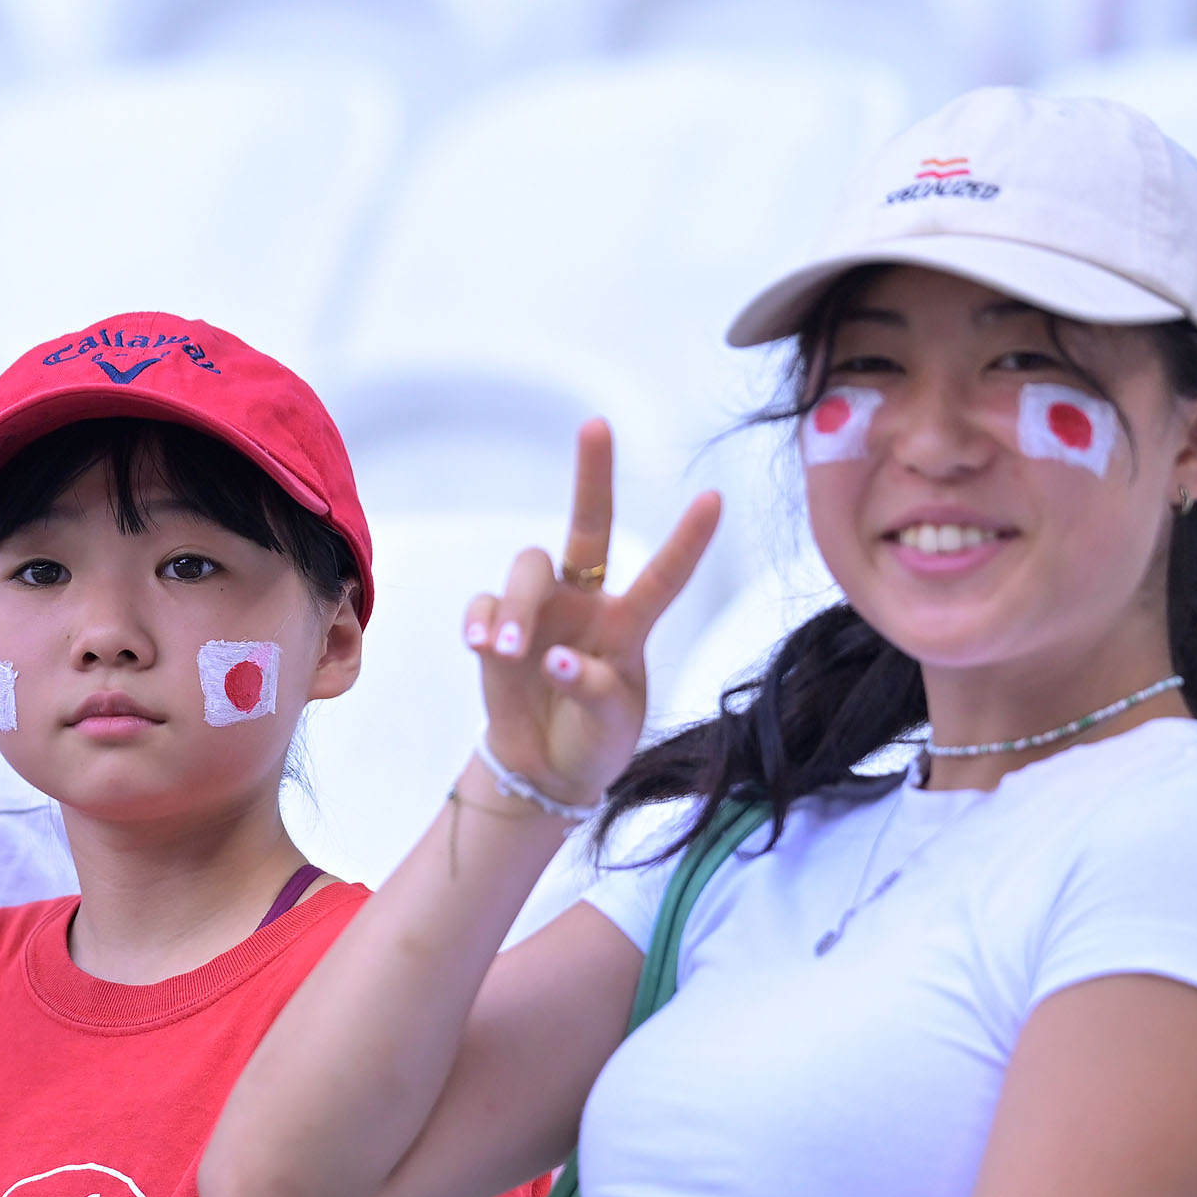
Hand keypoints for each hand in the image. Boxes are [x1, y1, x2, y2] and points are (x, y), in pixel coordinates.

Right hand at [464, 421, 719, 806]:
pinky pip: (485, 605)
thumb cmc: (594, 742)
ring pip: (528, 568)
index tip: (714, 499)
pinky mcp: (496, 630)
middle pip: (587, 526)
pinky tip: (483, 649)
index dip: (686, 541)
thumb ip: (593, 690)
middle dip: (592, 474)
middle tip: (596, 425)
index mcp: (628, 625)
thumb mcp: (613, 726)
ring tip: (507, 651)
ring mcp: (540, 611)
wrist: (544, 771)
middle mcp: (587, 603)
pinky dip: (482, 622)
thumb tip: (552, 658)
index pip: (662, 577)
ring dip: (517, 605)